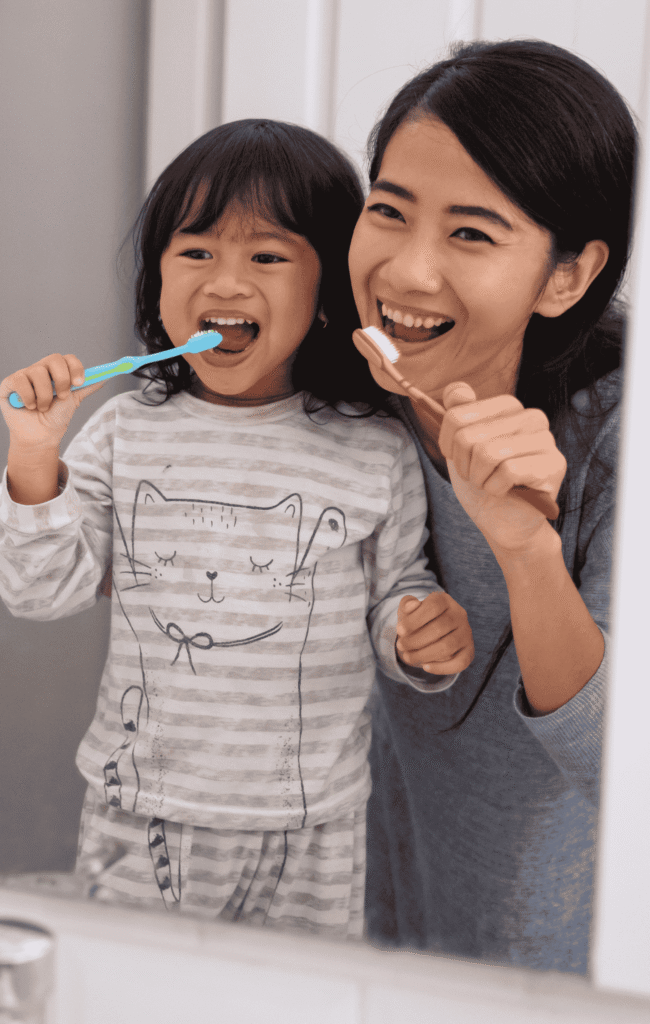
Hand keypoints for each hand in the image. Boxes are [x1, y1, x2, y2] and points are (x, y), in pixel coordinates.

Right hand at [0, 353, 104, 452]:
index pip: (68, 358)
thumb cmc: (55, 418)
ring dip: (45, 396)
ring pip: (38, 372)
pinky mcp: (10, 383)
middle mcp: (41, 369)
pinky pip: (21, 381)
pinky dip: (28, 398)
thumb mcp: (74, 400)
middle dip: (62, 380)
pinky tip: (29, 406)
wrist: (41, 436)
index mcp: (57, 372)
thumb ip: (87, 387)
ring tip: (43, 407)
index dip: (76, 368)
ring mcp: (25, 375)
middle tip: (62, 397)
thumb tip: (104, 377)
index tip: (79, 383)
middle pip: (54, 358)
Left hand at [396, 592, 473, 675]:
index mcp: (445, 600)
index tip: (399, 630)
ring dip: (423, 655)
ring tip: (408, 657)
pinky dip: (441, 668)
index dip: (414, 619)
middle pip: (439, 628)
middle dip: (415, 640)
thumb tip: (411, 606)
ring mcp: (466, 634)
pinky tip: (425, 666)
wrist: (430, 634)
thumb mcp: (409, 610)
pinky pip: (459, 663)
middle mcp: (459, 615)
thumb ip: (407, 605)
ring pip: (447, 647)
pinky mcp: (469, 651)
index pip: (433, 606)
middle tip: (401, 646)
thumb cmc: (417, 620)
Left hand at [438, 383, 566, 554]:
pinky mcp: (553, 464)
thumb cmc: (484, 482)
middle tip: (478, 476)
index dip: (447, 443)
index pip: (456, 414)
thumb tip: (456, 389)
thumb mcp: (461, 448)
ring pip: (487, 453)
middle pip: (468, 436)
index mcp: (508, 406)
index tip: (458, 457)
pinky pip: (506, 472)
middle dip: (464, 465)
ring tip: (491, 483)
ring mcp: (545, 439)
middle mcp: (531, 416)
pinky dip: (495, 489)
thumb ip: (458, 415)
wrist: (504, 522)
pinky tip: (506, 492)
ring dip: (480, 478)